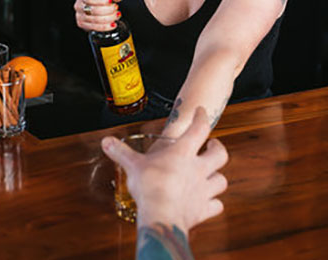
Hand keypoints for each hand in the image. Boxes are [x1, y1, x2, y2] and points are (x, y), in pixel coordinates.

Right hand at [74, 0, 122, 31]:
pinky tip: (112, 24)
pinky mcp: (82, 24)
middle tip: (115, 7)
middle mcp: (79, 6)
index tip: (111, 0)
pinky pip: (95, 27)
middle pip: (93, 10)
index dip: (101, 0)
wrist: (94, 5)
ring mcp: (80, 16)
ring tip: (116, 15)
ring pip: (95, 20)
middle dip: (108, 10)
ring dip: (109, 18)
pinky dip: (106, 27)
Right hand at [101, 108, 228, 230]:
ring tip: (212, 174)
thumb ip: (121, 152)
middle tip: (213, 146)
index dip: (201, 118)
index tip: (202, 112)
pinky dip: (214, 203)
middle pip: (220, 154)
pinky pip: (216, 205)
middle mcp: (198, 169)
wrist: (161, 216)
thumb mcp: (133, 166)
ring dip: (217, 176)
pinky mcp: (203, 209)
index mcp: (183, 153)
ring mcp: (203, 190)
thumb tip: (107, 141)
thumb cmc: (150, 187)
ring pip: (221, 180)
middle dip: (218, 148)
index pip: (199, 129)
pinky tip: (208, 202)